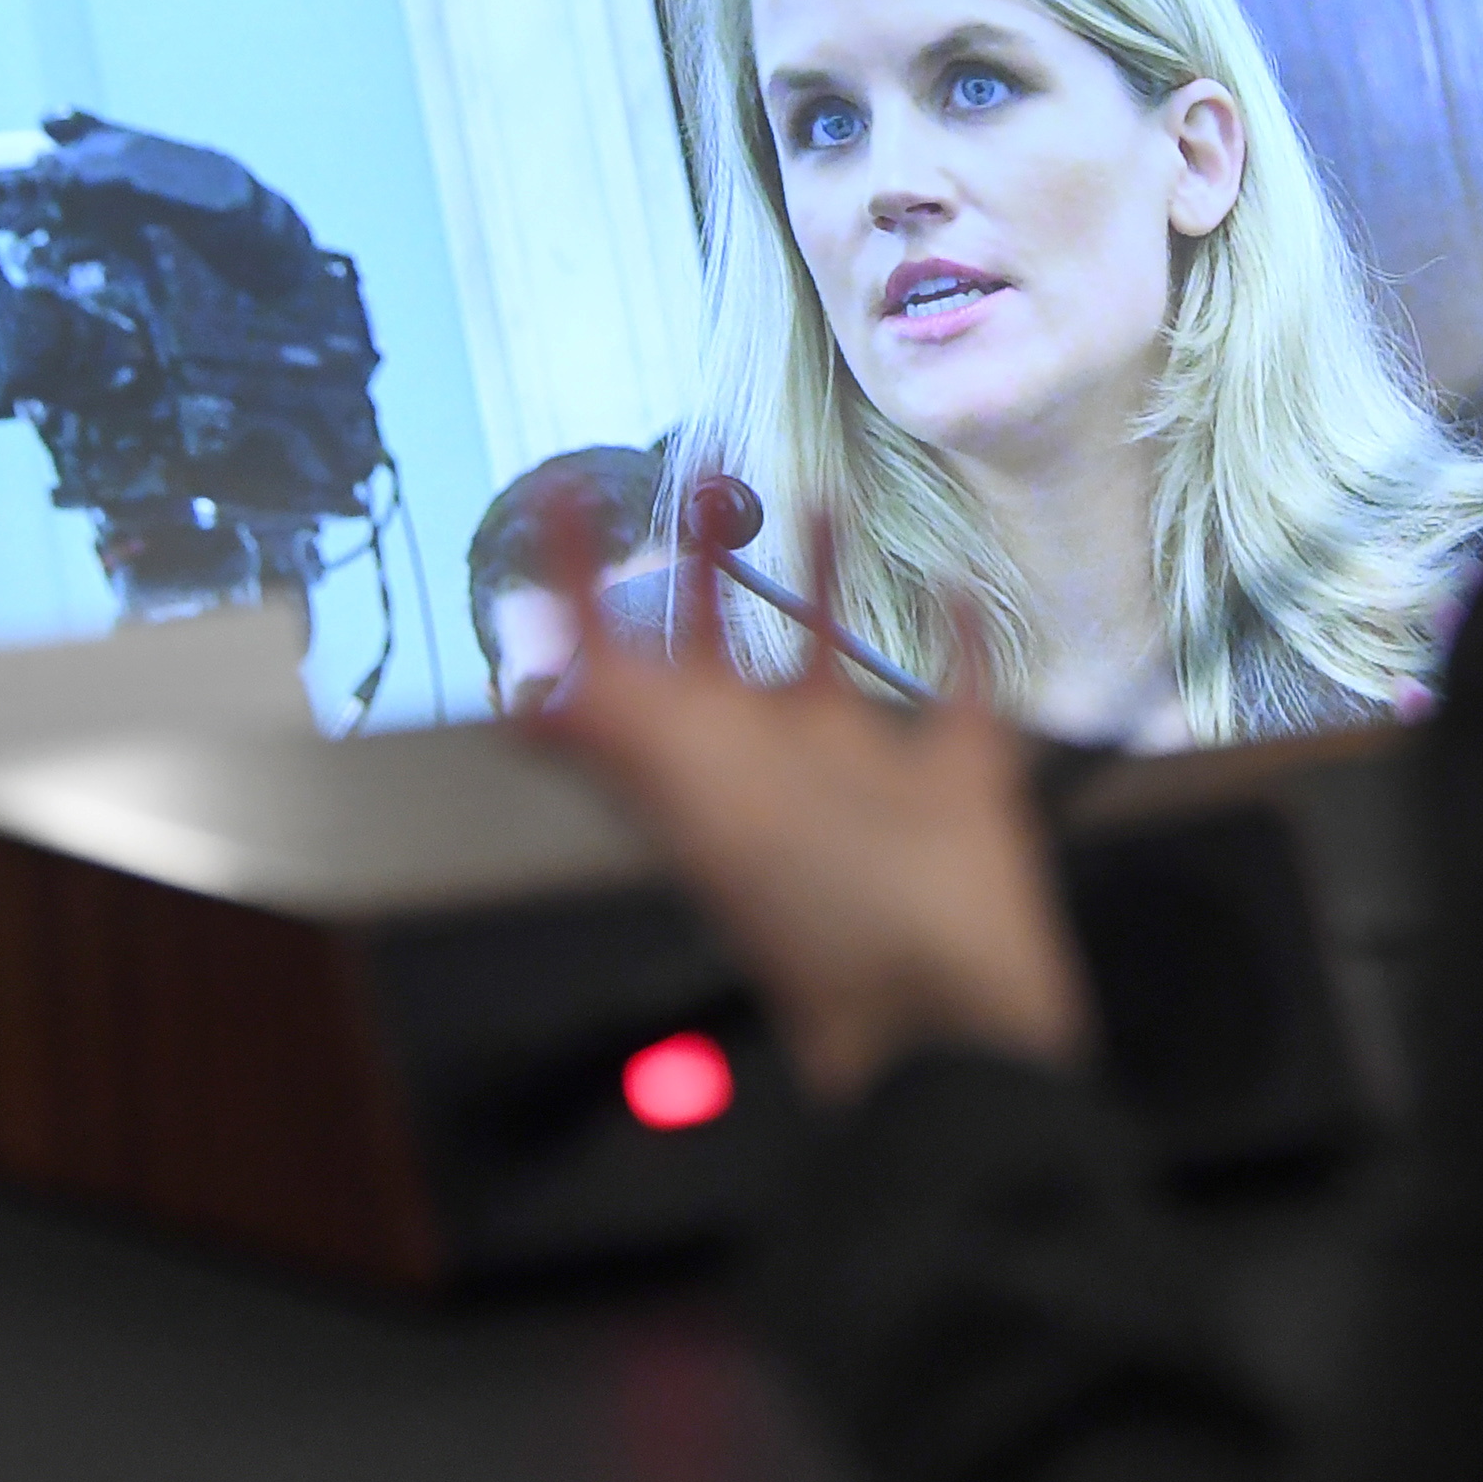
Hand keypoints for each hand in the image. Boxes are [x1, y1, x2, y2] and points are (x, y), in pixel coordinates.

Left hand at [523, 527, 1089, 1105]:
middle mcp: (768, 764)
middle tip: (694, 480)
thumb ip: (621, 742)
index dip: (581, 584)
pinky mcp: (956, 773)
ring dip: (819, 583)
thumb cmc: (821, 907)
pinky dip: (957, 635)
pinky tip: (959, 579)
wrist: (945, 1000)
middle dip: (697, 573)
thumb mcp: (703, 811)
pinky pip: (952, 687)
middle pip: (715, 655)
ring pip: (828, 658)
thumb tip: (524, 687)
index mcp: (697, 769)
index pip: (616, 660)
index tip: (566, 492)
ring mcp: (862, 772)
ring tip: (818, 495)